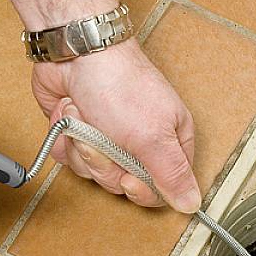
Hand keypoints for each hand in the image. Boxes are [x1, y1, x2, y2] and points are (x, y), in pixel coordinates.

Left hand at [31, 40, 199, 212]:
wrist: (75, 51)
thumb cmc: (119, 84)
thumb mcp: (153, 136)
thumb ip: (172, 174)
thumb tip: (192, 204)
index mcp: (168, 142)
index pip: (159, 190)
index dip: (139, 189)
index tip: (128, 178)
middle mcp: (139, 143)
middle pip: (119, 183)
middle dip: (103, 160)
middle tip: (103, 133)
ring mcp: (107, 137)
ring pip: (90, 171)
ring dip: (80, 144)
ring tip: (85, 116)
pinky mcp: (78, 132)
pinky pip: (66, 157)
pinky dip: (62, 136)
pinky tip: (70, 112)